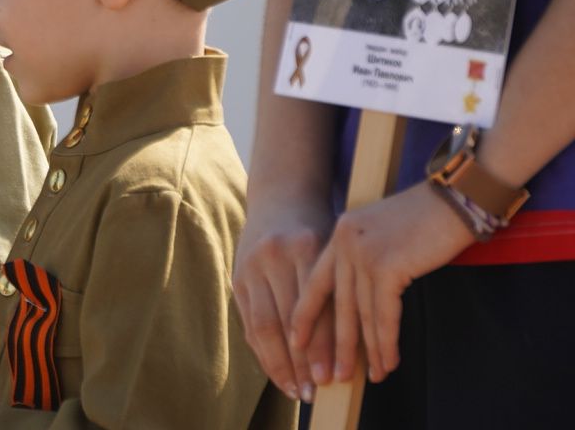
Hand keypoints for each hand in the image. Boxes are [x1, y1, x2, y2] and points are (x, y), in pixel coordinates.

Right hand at [233, 200, 334, 400]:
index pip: (315, 307)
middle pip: (286, 320)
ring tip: (295, 390)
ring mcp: (250, 266)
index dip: (324, 347)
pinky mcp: (237, 276)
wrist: (280, 196)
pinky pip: (249, 321)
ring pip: (264, 325)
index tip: (335, 377)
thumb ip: (337, 290)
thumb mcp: (333, 250)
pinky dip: (262, 350)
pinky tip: (276, 371)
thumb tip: (352, 347)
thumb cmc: (318, 229)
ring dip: (279, 363)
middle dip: (301, 362)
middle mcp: (273, 255)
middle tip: (314, 392)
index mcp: (304, 246)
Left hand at [290, 183, 472, 383]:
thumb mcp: (382, 236)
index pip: (314, 283)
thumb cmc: (425, 219)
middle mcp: (344, 243)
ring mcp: (363, 253)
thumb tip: (361, 301)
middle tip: (330, 377)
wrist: (455, 199)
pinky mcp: (386, 265)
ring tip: (369, 378)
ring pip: (360, 314)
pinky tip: (388, 362)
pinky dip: (386, 342)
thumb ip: (365, 260)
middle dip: (333, 345)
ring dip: (366, 351)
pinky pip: (383, 314)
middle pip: (335, 304)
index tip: (296, 344)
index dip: (305, 316)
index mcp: (339, 234)